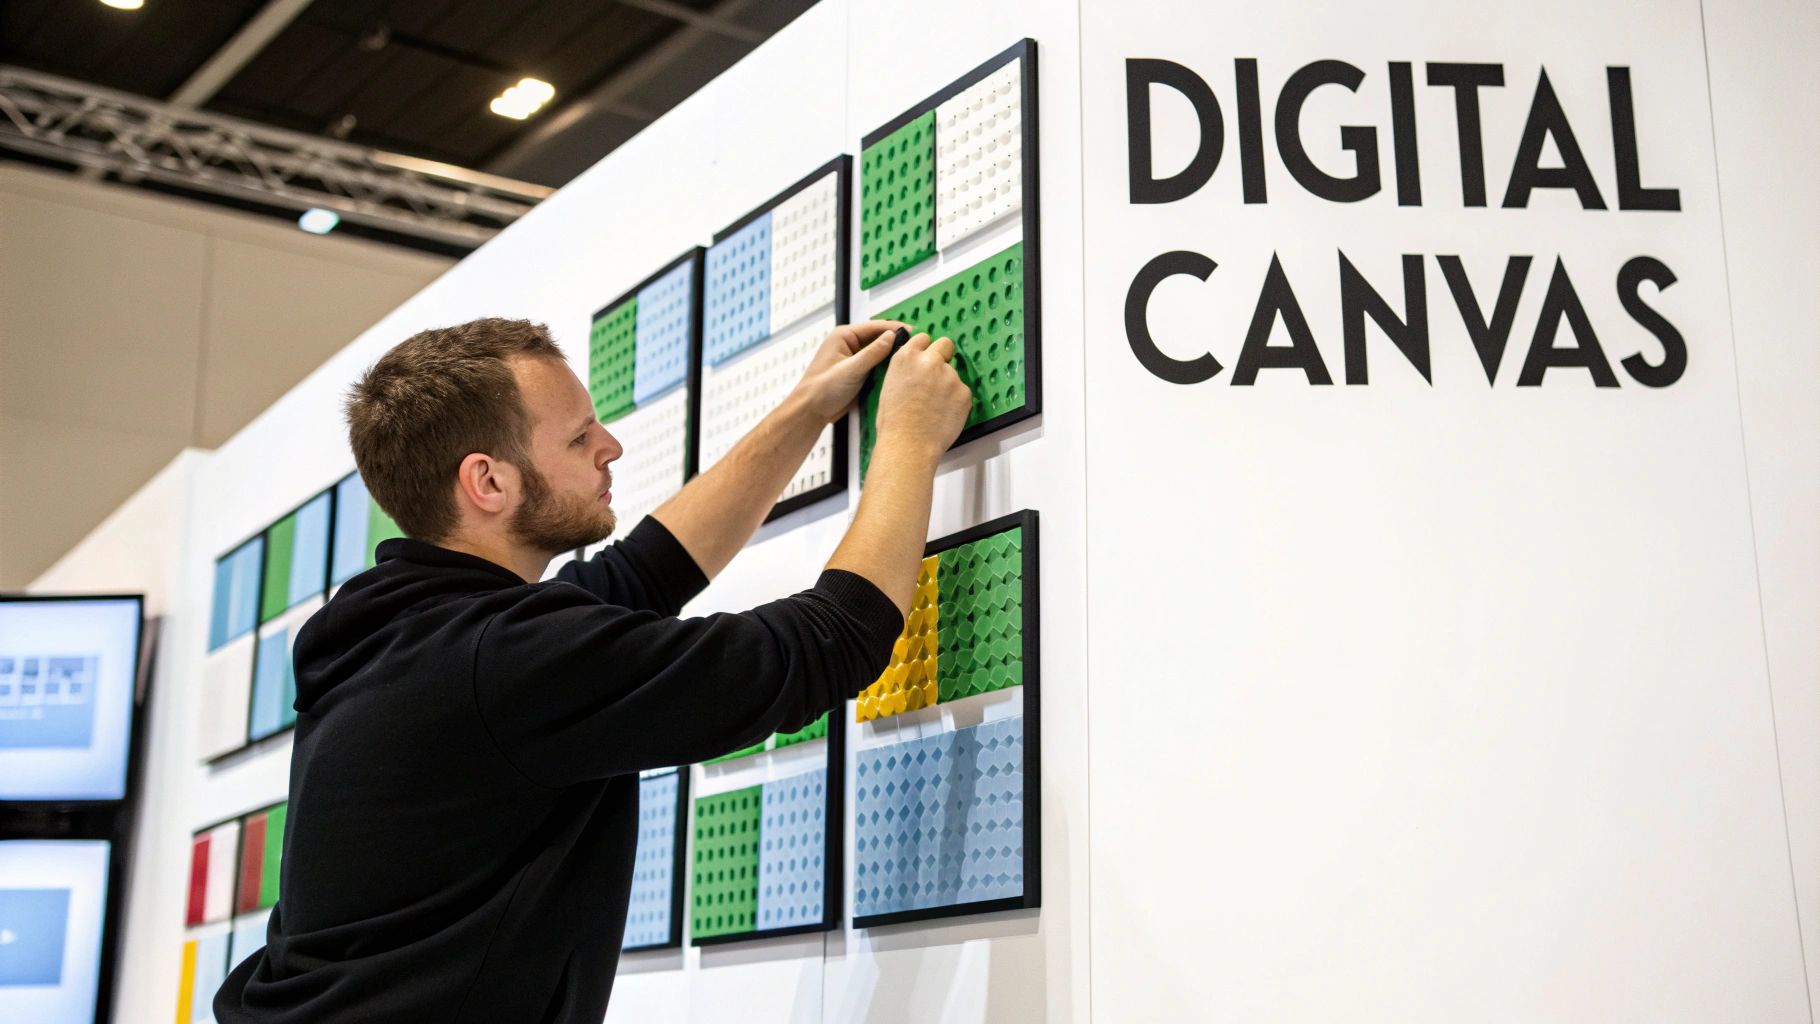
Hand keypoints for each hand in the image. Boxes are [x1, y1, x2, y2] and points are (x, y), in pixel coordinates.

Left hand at [789, 321, 905, 423]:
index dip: (895, 328)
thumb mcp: (851, 369)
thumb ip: (873, 352)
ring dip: (892, 355)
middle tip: (917, 346)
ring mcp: (853, 358)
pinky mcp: (857, 372)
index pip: (875, 327)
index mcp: (844, 336)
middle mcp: (849, 344)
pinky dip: (886, 367)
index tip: (913, 332)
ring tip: (912, 357)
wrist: (811, 412)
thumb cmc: (822, 389)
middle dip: (896, 341)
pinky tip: (899, 370)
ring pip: (878, 352)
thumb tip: (892, 337)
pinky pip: (876, 365)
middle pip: (878, 338)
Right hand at [874, 332, 971, 460]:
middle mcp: (930, 361)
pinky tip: (944, 415)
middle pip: (945, 344)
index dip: (925, 349)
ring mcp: (950, 375)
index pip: (923, 338)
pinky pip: (962, 392)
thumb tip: (916, 368)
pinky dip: (956, 402)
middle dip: (944, 355)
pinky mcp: (964, 392)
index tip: (926, 358)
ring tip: (934, 408)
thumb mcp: (890, 385)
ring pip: (953, 374)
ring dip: (948, 385)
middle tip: (938, 375)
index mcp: (907, 357)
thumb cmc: (894, 422)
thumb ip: (907, 369)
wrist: (908, 444)